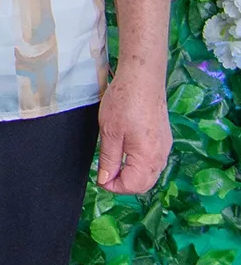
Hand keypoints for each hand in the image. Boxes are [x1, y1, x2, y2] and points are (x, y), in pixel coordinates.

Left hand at [95, 62, 170, 195]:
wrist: (142, 78)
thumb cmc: (124, 102)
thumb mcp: (109, 133)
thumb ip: (109, 160)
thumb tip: (105, 180)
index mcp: (148, 157)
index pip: (133, 186)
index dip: (113, 186)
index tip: (99, 178)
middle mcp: (161, 156)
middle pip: (144, 184)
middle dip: (124, 184)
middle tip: (105, 174)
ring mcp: (164, 147)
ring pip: (150, 173)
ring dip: (132, 175)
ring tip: (114, 164)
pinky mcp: (164, 138)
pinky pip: (154, 161)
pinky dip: (140, 165)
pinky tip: (127, 155)